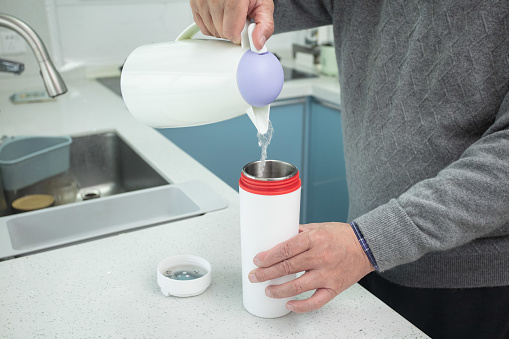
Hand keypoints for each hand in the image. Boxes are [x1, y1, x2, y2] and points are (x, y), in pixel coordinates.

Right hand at [190, 0, 273, 49]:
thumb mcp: (263, 5)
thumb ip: (265, 26)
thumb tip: (258, 43)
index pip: (230, 32)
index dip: (240, 35)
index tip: (245, 27)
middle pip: (221, 33)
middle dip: (232, 30)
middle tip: (239, 16)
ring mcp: (202, 0)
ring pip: (212, 31)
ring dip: (222, 28)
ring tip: (230, 13)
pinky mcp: (195, 4)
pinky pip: (203, 27)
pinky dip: (212, 25)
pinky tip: (220, 15)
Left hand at [248, 222, 374, 312]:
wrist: (366, 247)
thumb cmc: (342, 236)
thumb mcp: (319, 226)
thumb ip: (299, 233)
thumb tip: (277, 237)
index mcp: (316, 239)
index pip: (286, 248)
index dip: (268, 256)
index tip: (257, 260)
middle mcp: (321, 257)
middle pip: (287, 267)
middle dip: (266, 273)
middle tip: (255, 276)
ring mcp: (328, 274)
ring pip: (297, 286)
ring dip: (278, 290)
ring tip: (267, 290)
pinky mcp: (334, 288)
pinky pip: (315, 301)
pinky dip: (301, 305)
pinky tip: (288, 304)